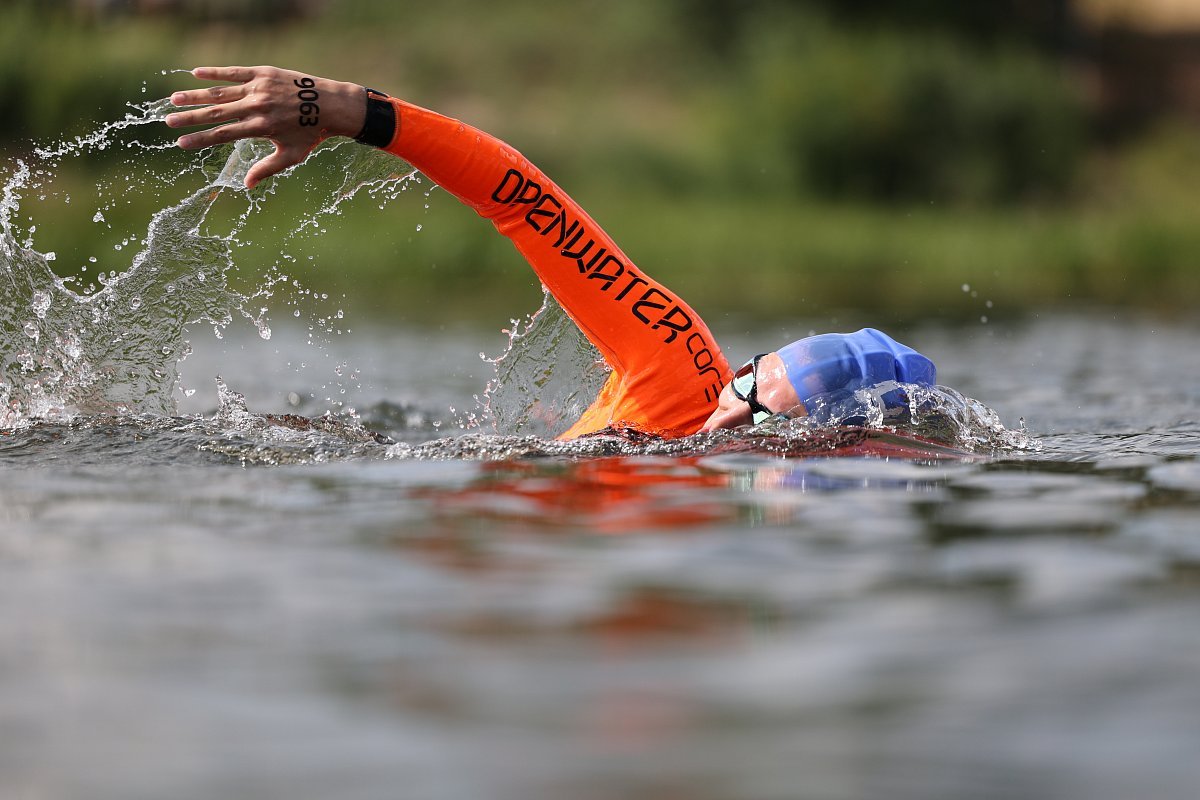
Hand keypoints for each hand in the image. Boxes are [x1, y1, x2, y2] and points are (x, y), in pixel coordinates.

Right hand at [165, 66, 366, 187]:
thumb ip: (267, 169)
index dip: (200, 139)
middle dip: (190, 118)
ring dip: (195, 95)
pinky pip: (234, 71)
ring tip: (174, 98)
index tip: (180, 143)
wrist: (331, 104)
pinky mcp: (263, 72)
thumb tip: (247, 186)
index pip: (223, 135)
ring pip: (220, 91)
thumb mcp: (291, 156)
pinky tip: (195, 73)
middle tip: (167, 120)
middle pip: (216, 113)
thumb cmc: (312, 134)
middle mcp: (257, 107)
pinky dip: (214, 72)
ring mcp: (259, 88)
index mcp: (261, 128)